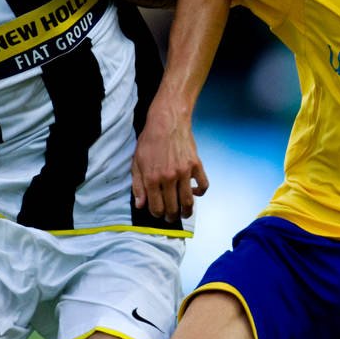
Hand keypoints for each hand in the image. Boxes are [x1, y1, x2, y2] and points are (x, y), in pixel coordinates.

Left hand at [132, 101, 208, 220]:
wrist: (167, 121)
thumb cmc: (150, 140)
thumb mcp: (136, 162)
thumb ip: (138, 185)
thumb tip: (140, 205)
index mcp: (151, 178)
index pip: (156, 207)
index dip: (157, 214)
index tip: (158, 214)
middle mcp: (168, 177)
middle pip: (173, 208)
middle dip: (171, 217)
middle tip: (171, 217)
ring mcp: (184, 172)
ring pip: (188, 201)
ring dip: (186, 211)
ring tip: (184, 213)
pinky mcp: (196, 166)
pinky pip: (202, 186)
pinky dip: (199, 193)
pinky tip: (193, 192)